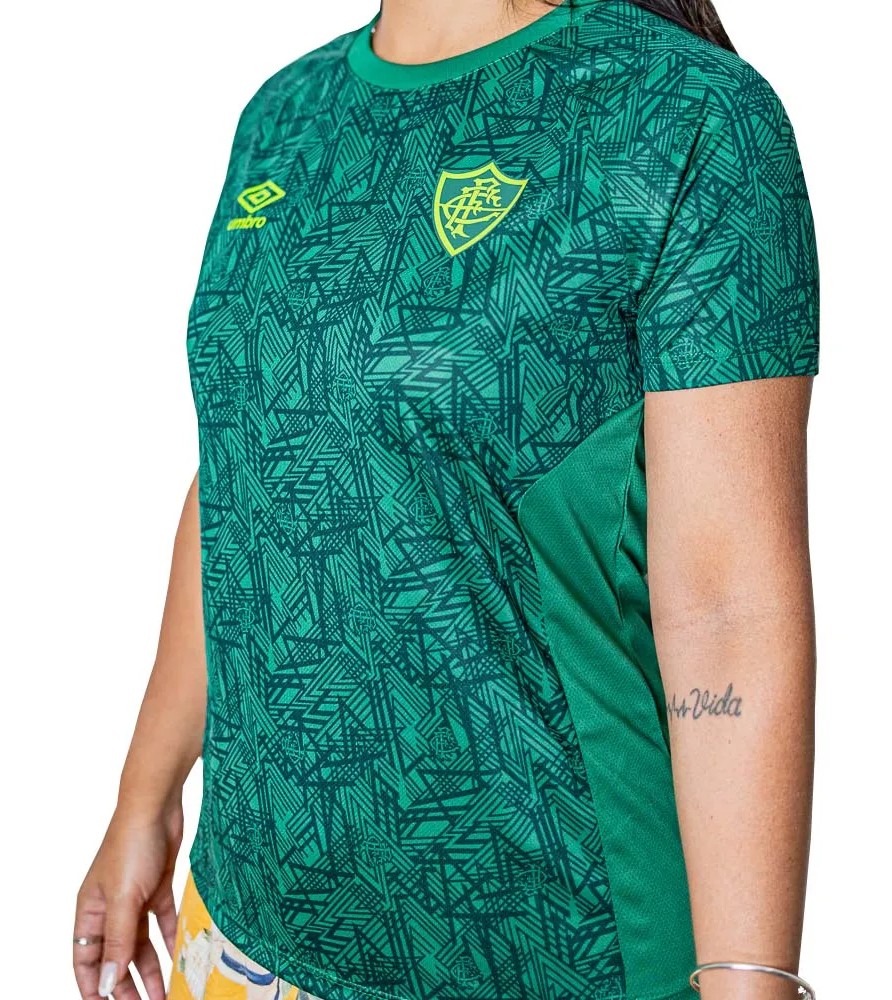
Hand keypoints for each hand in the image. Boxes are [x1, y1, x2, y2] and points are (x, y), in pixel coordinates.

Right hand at [72, 797, 183, 999]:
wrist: (157, 805)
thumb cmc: (130, 844)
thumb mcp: (123, 898)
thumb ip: (117, 941)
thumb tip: (108, 982)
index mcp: (90, 911)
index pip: (85, 959)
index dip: (94, 985)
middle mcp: (110, 908)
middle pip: (116, 956)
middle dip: (128, 984)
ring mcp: (135, 898)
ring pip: (141, 944)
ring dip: (152, 969)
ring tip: (166, 994)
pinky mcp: (158, 887)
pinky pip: (163, 922)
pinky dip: (171, 939)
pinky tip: (181, 957)